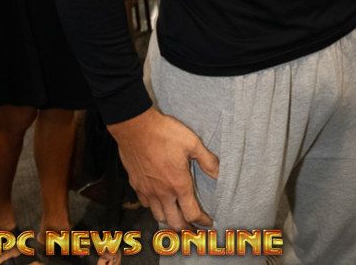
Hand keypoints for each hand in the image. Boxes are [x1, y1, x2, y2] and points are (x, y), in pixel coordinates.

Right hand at [108, 107, 218, 229]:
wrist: (135, 127)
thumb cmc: (165, 133)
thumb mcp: (192, 143)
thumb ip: (207, 160)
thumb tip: (220, 173)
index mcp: (179, 184)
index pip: (192, 213)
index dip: (202, 221)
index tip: (208, 222)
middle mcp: (162, 193)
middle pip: (175, 223)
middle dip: (186, 229)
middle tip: (194, 229)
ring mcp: (147, 191)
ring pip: (159, 216)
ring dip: (170, 220)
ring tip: (177, 218)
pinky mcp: (136, 185)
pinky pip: (146, 204)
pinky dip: (154, 207)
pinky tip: (158, 201)